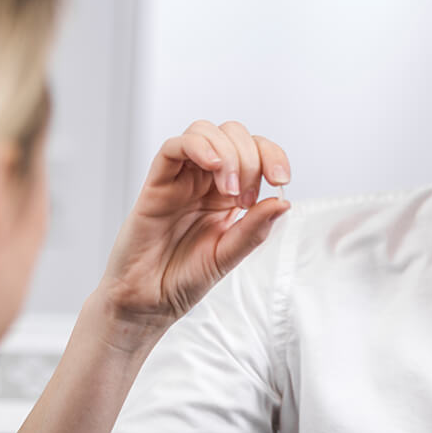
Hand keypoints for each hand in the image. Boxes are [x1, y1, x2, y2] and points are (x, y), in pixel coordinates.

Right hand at [98, 120, 290, 342]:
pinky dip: (198, 146)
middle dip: (250, 158)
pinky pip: (174, 147)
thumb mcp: (229, 256)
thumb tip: (283, 202)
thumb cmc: (183, 278)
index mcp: (228, 194)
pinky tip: (213, 166)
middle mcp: (205, 180)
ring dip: (227, 152)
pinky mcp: (157, 182)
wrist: (147, 301)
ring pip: (204, 131)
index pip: (255, 151)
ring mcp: (181, 178)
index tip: (280, 180)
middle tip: (244, 198)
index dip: (272, 155)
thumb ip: (254, 230)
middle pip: (233, 134)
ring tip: (229, 189)